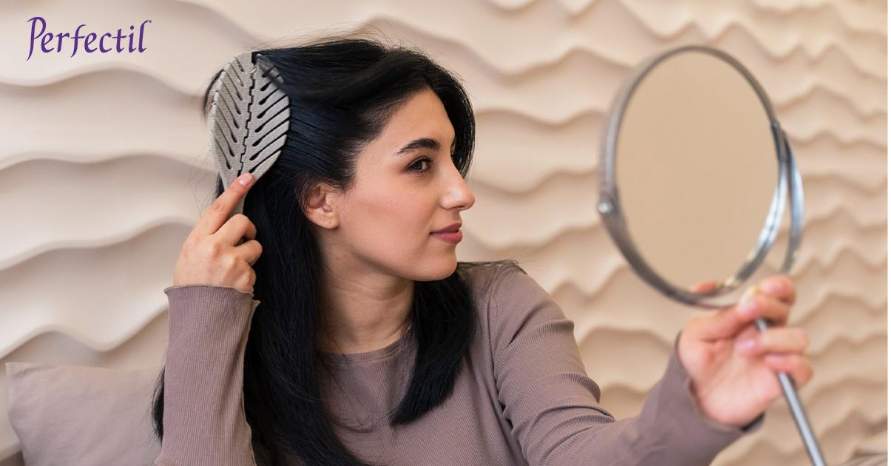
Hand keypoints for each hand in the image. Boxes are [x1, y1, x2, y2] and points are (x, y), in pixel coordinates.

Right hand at [172, 173, 262, 293]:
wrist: (199, 317)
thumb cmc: (192, 288)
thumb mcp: (188, 257)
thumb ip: (206, 238)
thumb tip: (224, 223)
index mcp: (197, 241)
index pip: (219, 208)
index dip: (235, 190)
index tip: (248, 178)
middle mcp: (215, 248)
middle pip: (243, 221)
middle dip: (247, 229)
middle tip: (241, 239)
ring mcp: (232, 262)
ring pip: (254, 244)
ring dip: (249, 254)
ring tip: (234, 268)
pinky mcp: (246, 276)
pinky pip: (254, 266)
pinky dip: (248, 274)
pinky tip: (235, 284)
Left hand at [678, 276, 813, 427]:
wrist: (694, 398)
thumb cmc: (695, 363)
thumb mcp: (697, 334)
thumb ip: (718, 316)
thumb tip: (730, 293)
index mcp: (748, 316)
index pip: (775, 294)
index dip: (778, 286)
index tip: (766, 287)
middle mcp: (766, 332)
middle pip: (786, 309)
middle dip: (769, 306)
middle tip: (749, 310)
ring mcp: (775, 356)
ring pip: (799, 337)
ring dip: (774, 338)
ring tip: (744, 348)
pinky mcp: (780, 381)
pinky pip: (804, 369)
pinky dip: (791, 363)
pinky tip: (768, 363)